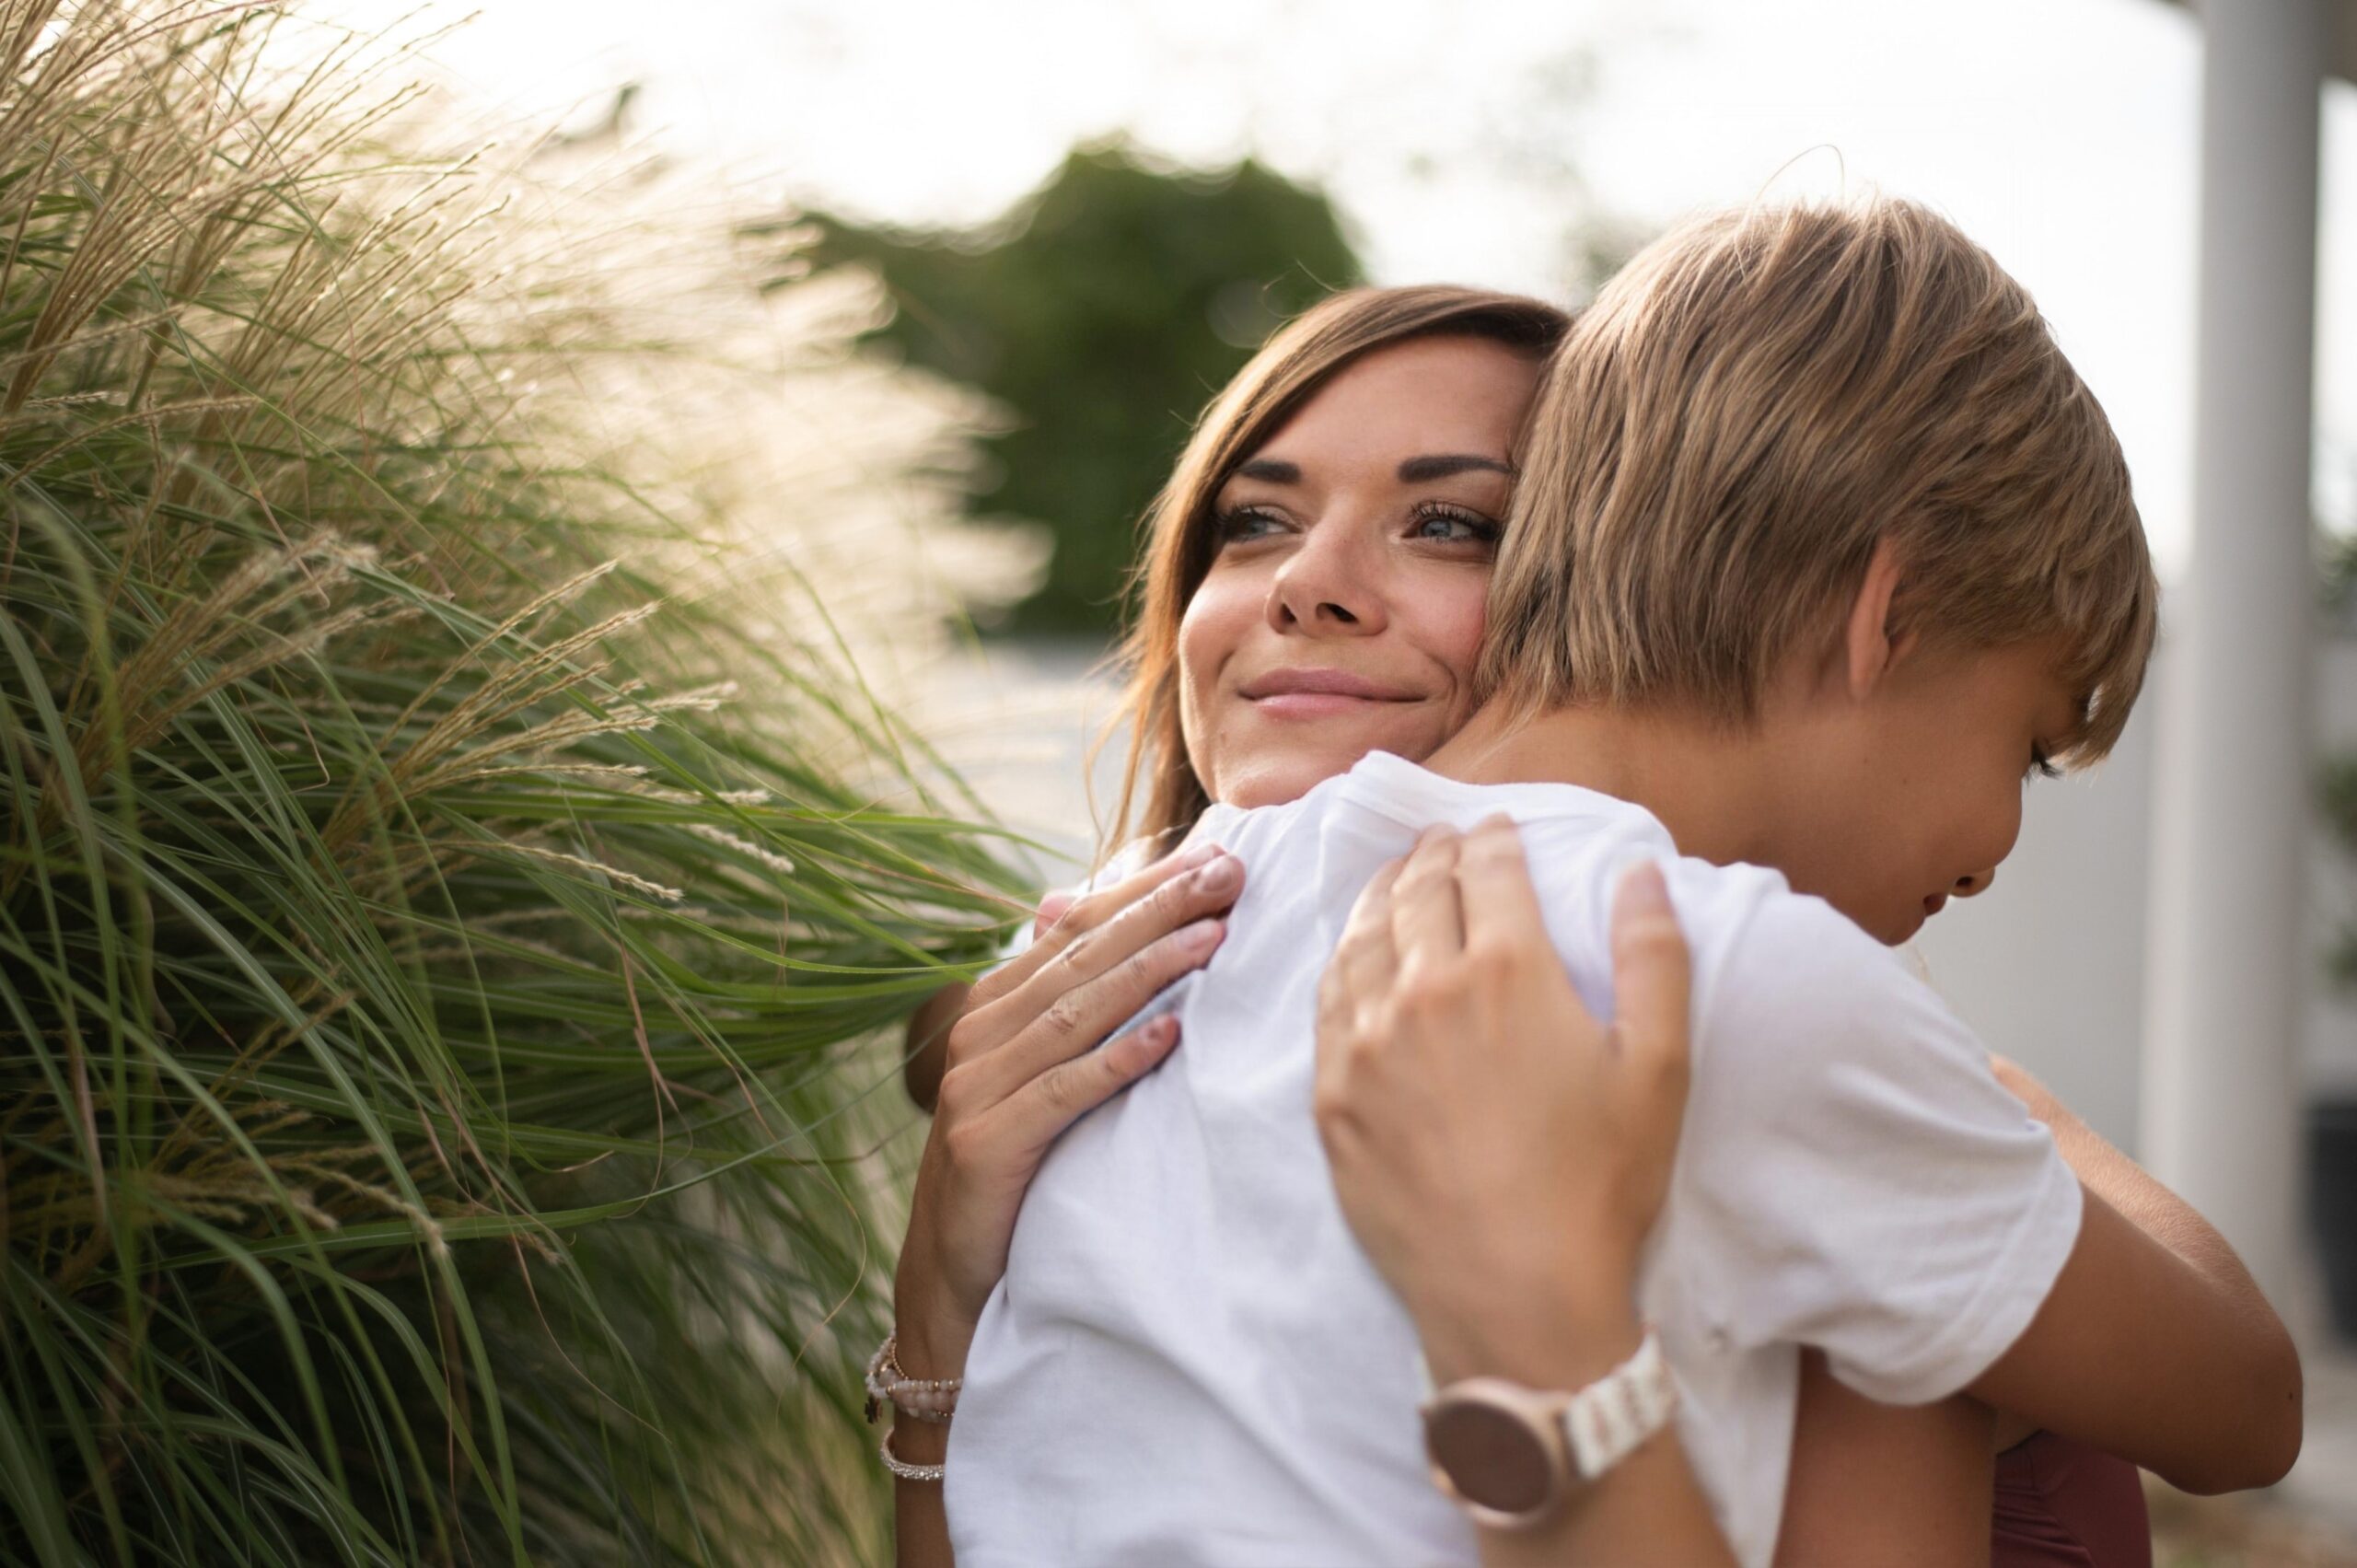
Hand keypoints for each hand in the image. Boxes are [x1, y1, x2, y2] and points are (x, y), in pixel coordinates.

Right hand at [893, 840, 1243, 1373]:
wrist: (952, 1276)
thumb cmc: (1012, 1169)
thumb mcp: (1034, 1076)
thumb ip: (1061, 1001)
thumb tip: (1076, 909)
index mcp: (992, 1007)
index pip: (1075, 929)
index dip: (1143, 889)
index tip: (1216, 858)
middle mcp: (978, 1035)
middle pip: (1082, 958)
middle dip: (1159, 911)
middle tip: (1229, 876)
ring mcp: (976, 1088)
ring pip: (1076, 1013)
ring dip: (1150, 971)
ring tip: (1213, 937)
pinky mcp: (988, 1144)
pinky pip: (1065, 1091)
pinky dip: (1118, 1059)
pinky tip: (1169, 1034)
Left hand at [1312, 818, 1692, 1382]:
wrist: (1516, 1294)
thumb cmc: (1599, 1185)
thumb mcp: (1658, 1068)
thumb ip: (1654, 957)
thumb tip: (1642, 872)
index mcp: (1509, 970)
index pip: (1488, 871)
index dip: (1491, 839)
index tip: (1492, 828)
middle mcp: (1424, 990)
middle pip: (1418, 892)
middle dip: (1432, 856)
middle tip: (1439, 843)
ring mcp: (1366, 1042)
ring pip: (1362, 938)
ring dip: (1381, 897)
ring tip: (1394, 880)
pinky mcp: (1332, 1095)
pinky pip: (1327, 1002)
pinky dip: (1342, 961)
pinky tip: (1353, 957)